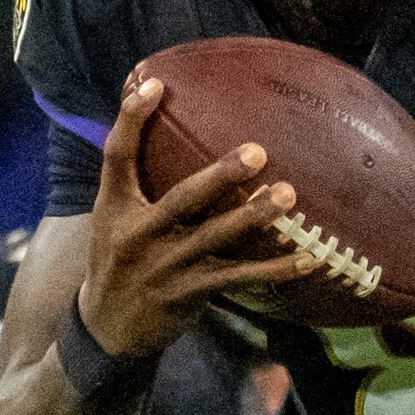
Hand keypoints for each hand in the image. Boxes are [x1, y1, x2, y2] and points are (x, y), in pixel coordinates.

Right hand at [79, 75, 313, 358]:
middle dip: (220, 176)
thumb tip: (167, 132)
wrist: (105, 329)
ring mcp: (164, 266)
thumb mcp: (113, 220)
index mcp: (115, 207)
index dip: (132, 119)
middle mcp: (138, 234)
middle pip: (182, 199)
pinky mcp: (188, 294)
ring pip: (215, 237)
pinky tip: (310, 259)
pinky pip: (238, 277)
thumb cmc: (119, 262)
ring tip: (289, 195)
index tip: (156, 85)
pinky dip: (276, 270)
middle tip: (257, 151)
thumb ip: (137, 183)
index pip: (117, 155)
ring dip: (254, 217)